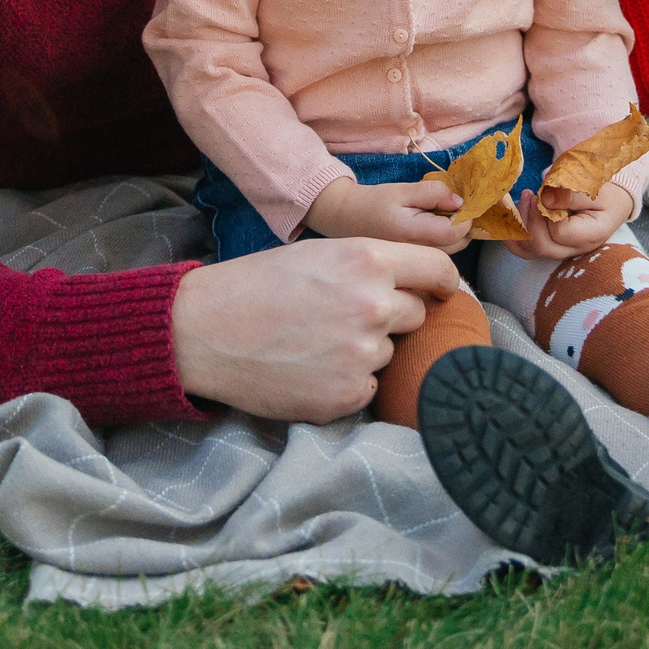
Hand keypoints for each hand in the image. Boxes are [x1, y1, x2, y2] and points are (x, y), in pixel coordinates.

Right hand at [171, 236, 463, 422]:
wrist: (206, 331)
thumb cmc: (258, 285)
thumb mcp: (320, 253)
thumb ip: (372, 266)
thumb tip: (418, 283)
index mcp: (369, 261)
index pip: (439, 271)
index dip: (442, 282)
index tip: (440, 291)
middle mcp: (374, 306)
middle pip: (415, 314)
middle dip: (392, 315)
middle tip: (346, 316)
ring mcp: (363, 354)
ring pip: (387, 351)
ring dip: (364, 348)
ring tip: (316, 342)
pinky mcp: (347, 394)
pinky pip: (367, 386)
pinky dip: (347, 380)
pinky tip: (310, 368)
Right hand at [302, 175, 471, 250]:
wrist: (347, 222)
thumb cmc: (374, 203)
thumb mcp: (402, 190)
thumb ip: (433, 193)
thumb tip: (461, 202)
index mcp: (414, 235)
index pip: (458, 230)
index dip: (464, 213)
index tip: (453, 200)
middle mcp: (419, 256)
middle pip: (460, 243)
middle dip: (460, 223)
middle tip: (441, 207)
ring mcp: (417, 266)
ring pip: (453, 251)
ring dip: (452, 233)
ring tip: (430, 217)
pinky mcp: (416, 267)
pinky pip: (442, 255)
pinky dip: (442, 242)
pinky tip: (425, 230)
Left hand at [505, 184, 627, 261]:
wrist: (611, 203)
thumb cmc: (604, 193)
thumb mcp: (594, 188)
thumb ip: (571, 194)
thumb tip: (545, 199)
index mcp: (590, 235)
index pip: (559, 232)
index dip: (546, 213)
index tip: (545, 193)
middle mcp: (575, 249)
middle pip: (542, 246)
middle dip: (529, 219)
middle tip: (530, 194)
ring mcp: (562, 251)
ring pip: (530, 251)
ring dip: (519, 226)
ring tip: (524, 200)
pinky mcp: (551, 247)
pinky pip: (526, 251)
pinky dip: (514, 236)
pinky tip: (513, 217)